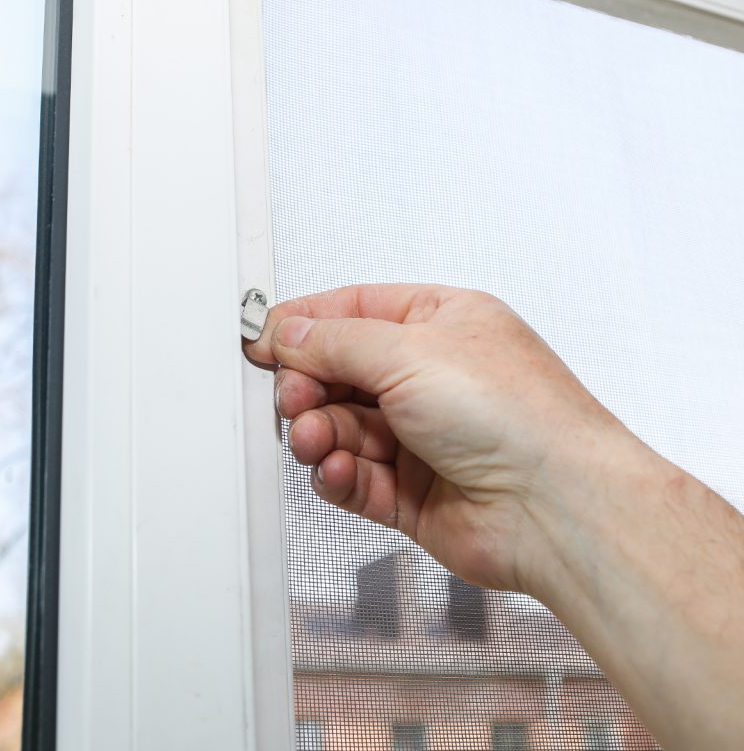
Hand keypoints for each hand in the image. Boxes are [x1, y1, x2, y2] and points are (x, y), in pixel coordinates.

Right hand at [244, 283, 629, 593]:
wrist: (554, 506)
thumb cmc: (516, 416)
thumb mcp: (410, 350)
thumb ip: (337, 341)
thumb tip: (290, 331)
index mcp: (441, 324)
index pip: (355, 311)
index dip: (305, 325)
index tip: (262, 340)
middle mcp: (431, 378)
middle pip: (341, 373)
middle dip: (310, 385)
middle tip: (295, 396)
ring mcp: (422, 436)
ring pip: (343, 428)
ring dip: (320, 432)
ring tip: (316, 437)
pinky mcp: (412, 491)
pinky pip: (355, 477)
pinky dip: (339, 474)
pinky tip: (340, 470)